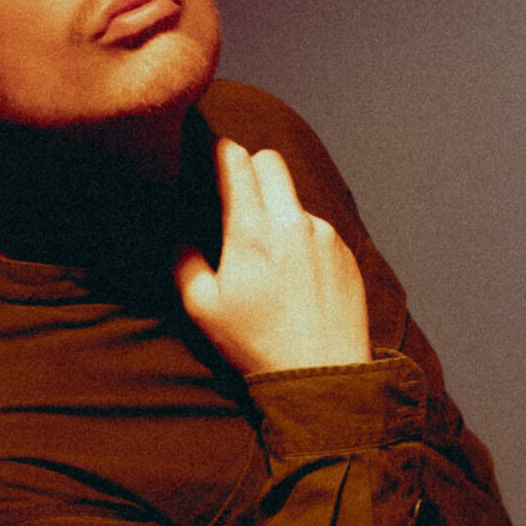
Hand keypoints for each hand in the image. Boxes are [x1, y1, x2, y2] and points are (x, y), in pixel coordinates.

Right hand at [175, 139, 370, 374]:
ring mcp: (326, 236)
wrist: (323, 375)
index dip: (218, 150)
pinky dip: (301, 235)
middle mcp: (294, 224)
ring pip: (295, 197)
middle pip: (271, 162)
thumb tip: (180, 232)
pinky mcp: (346, 252)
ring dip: (277, 207)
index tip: (208, 151)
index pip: (236, 162)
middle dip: (250, 167)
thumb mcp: (202, 307)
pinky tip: (294, 271)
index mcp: (253, 231)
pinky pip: (318, 227)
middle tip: (235, 190)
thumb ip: (183, 260)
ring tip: (266, 250)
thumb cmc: (257, 344)